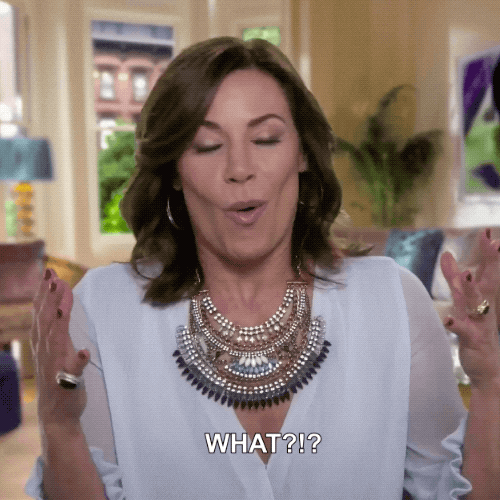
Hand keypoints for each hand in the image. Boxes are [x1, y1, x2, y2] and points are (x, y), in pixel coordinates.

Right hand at [30, 268, 89, 428]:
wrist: (57, 414)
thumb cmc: (58, 376)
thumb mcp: (56, 347)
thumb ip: (57, 324)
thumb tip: (59, 299)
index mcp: (45, 342)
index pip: (41, 312)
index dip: (44, 293)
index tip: (50, 272)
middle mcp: (47, 351)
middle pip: (46, 321)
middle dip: (49, 299)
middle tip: (53, 277)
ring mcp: (55, 367)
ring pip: (55, 342)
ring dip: (58, 324)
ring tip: (62, 306)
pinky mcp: (67, 383)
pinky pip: (72, 373)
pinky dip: (77, 362)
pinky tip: (84, 352)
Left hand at [441, 229, 499, 390]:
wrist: (489, 367)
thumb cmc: (476, 328)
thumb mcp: (464, 300)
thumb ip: (454, 277)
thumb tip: (447, 254)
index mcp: (485, 296)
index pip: (489, 270)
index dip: (489, 252)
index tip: (488, 232)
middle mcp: (485, 306)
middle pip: (488, 280)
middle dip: (490, 260)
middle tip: (491, 241)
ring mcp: (479, 322)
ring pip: (475, 302)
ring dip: (471, 288)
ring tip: (466, 275)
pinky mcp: (471, 339)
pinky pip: (463, 330)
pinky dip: (456, 324)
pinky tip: (448, 319)